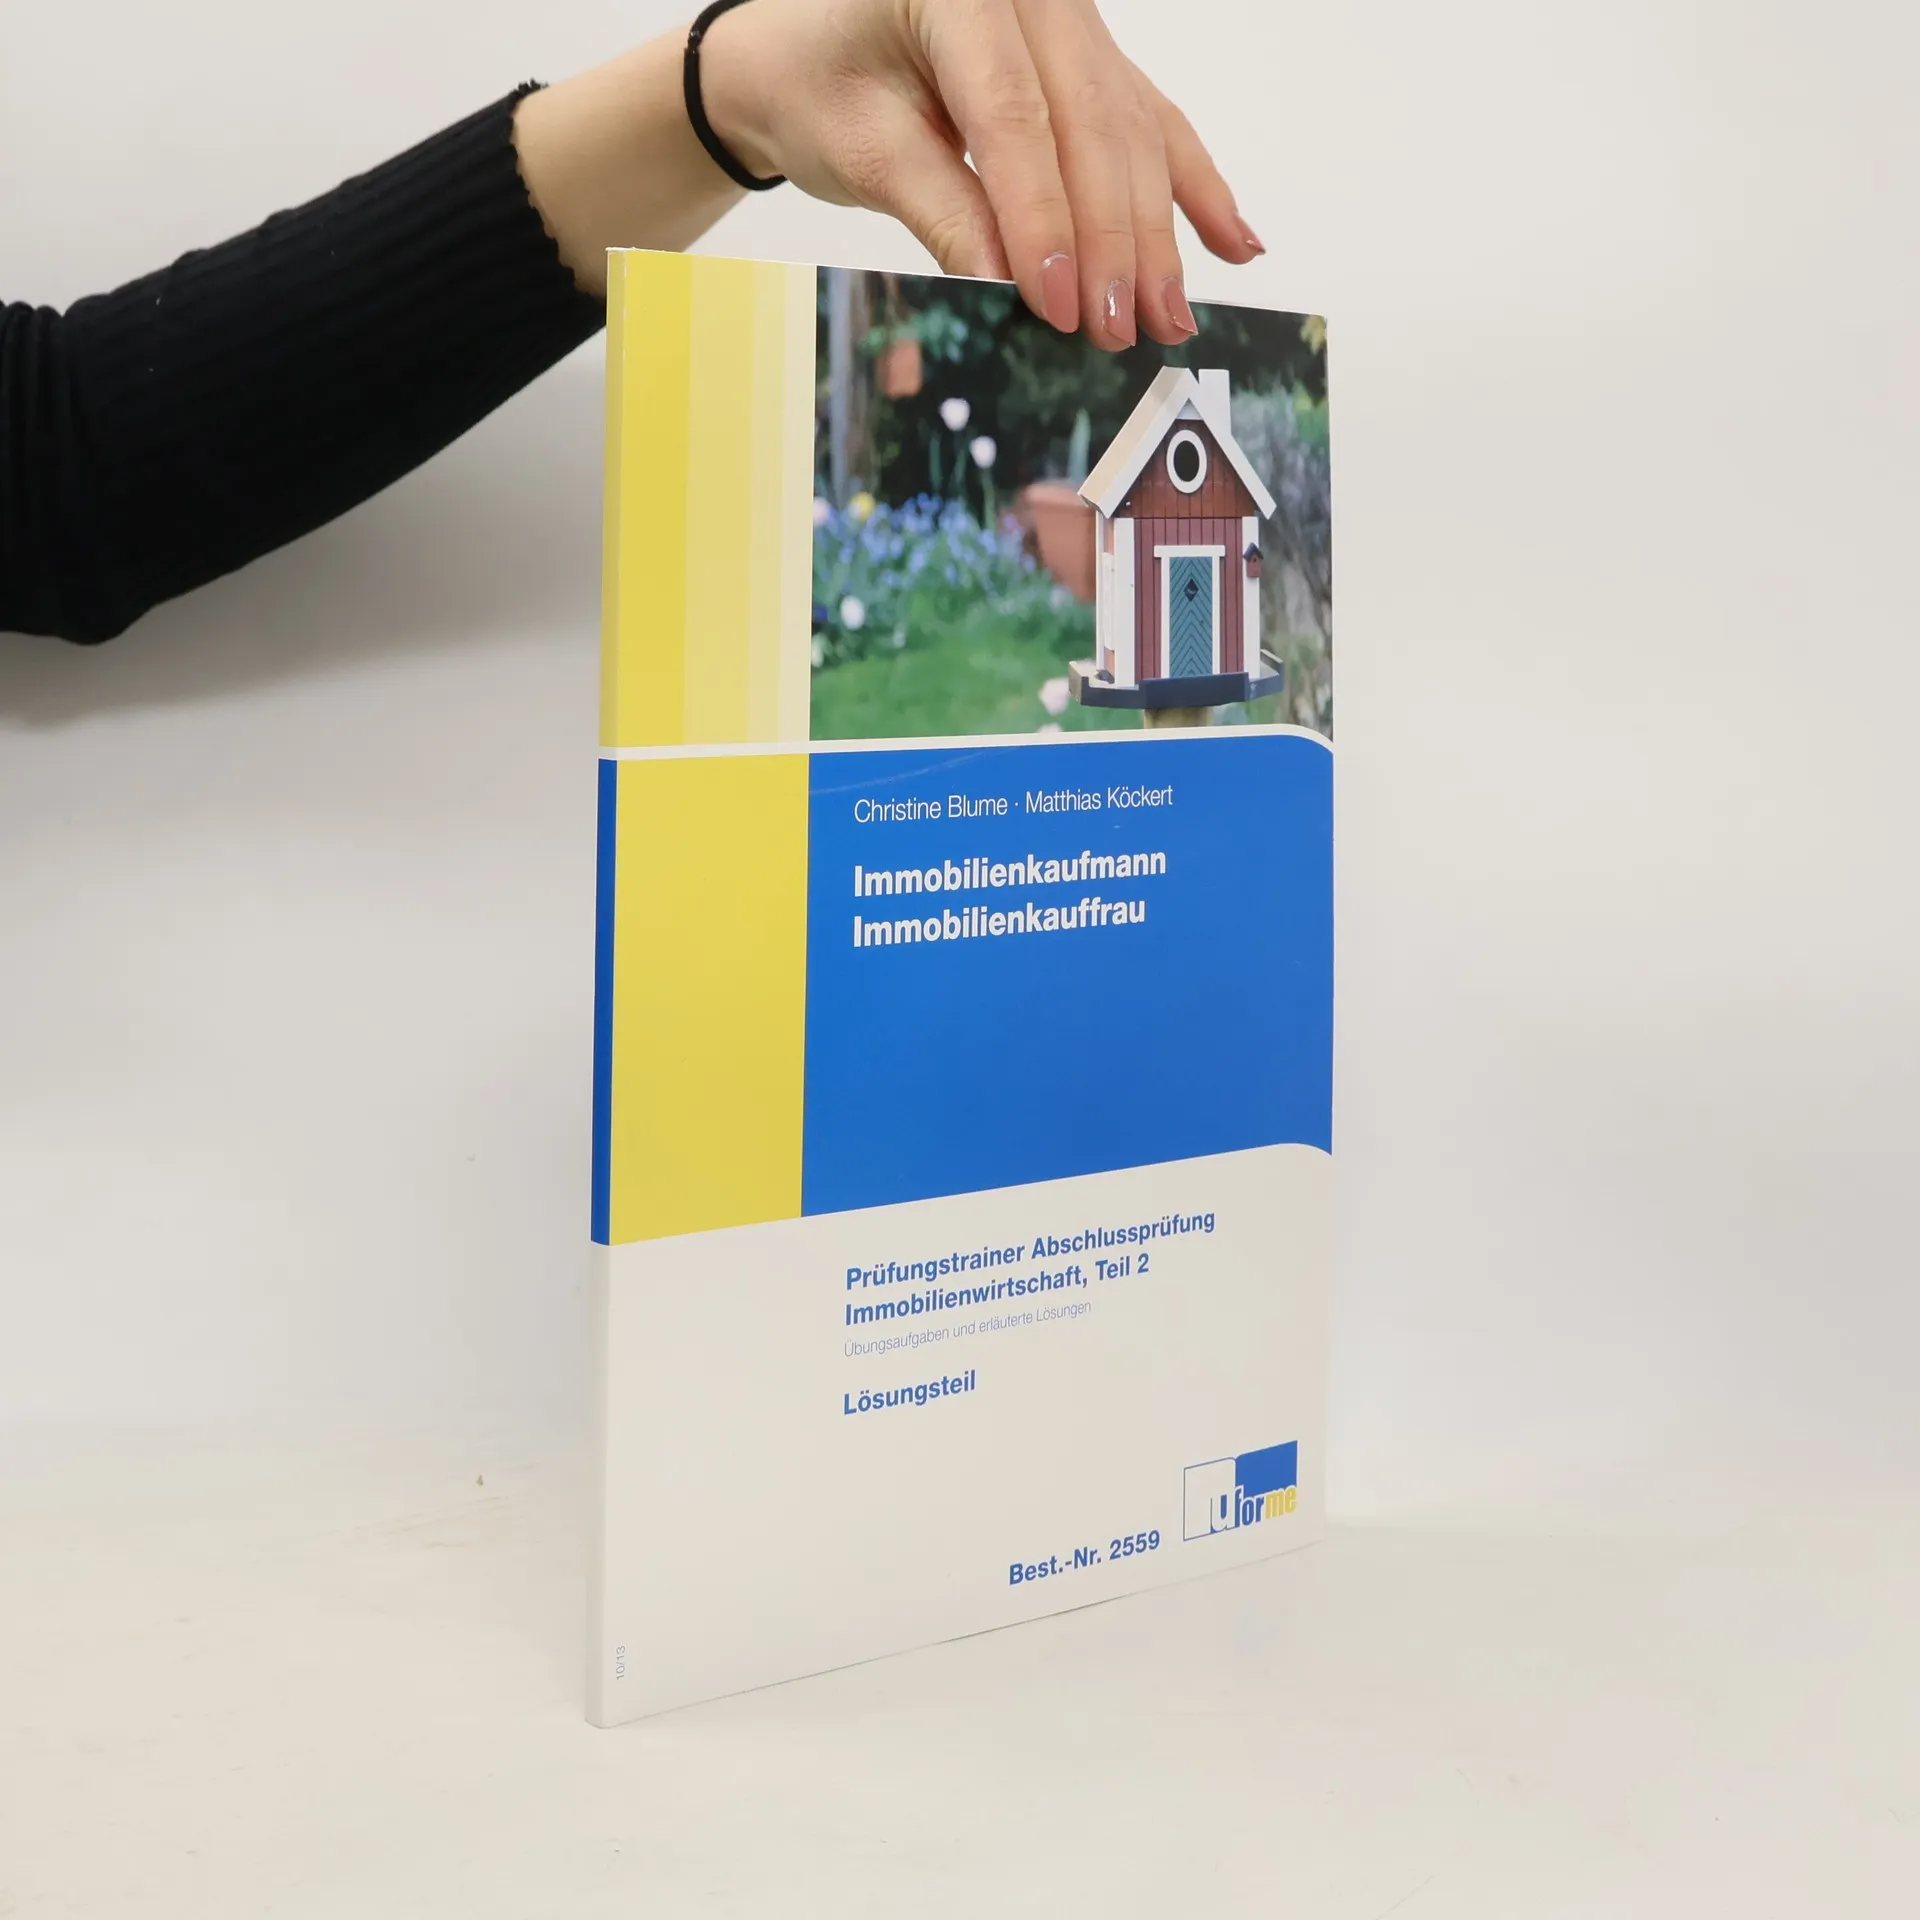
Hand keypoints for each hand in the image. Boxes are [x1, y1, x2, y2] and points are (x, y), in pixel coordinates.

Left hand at [698, 0, 1263, 347]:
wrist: (808, 49)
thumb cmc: (822, 84)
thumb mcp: (864, 149)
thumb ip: (941, 211)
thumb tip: (1007, 286)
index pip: (1014, 117)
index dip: (1042, 218)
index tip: (1056, 304)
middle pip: (1093, 124)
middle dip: (1113, 240)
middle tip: (1120, 329)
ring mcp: (1071, 22)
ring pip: (1132, 131)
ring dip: (1158, 233)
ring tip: (1167, 318)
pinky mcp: (1092, 60)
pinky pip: (1153, 122)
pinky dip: (1194, 188)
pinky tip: (1236, 244)